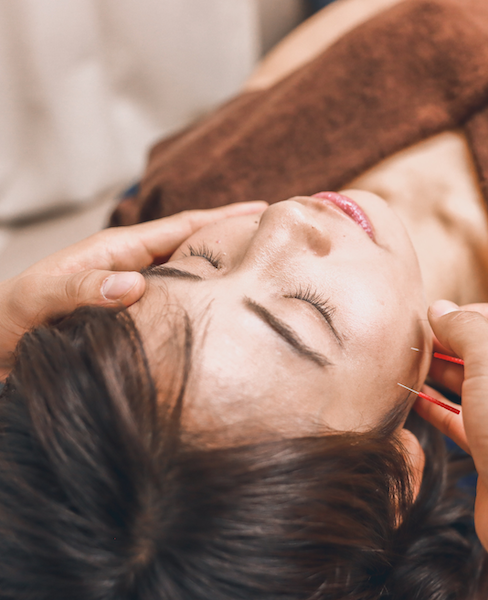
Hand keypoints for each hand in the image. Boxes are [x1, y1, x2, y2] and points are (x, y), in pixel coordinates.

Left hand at [0, 202, 266, 378]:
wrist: (0, 343)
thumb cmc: (16, 315)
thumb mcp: (45, 294)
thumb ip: (86, 285)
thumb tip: (136, 284)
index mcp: (121, 251)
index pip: (184, 226)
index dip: (224, 217)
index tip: (262, 210)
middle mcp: (135, 267)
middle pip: (195, 245)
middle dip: (233, 237)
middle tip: (274, 236)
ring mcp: (137, 291)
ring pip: (191, 275)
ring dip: (223, 269)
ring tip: (260, 271)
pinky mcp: (137, 316)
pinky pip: (180, 304)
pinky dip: (205, 301)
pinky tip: (221, 314)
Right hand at [414, 301, 487, 569]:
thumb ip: (465, 327)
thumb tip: (441, 308)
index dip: (477, 312)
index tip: (440, 317)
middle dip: (455, 344)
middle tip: (421, 341)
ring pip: (478, 385)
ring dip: (444, 375)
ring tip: (412, 366)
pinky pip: (467, 418)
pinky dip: (441, 407)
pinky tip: (417, 400)